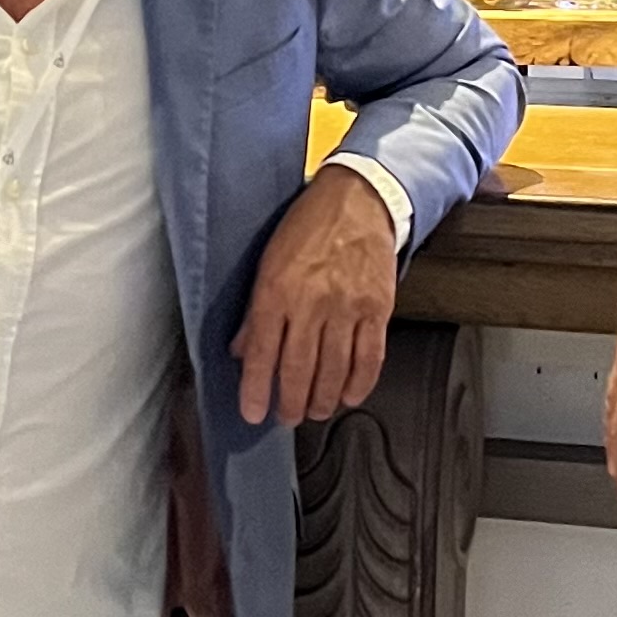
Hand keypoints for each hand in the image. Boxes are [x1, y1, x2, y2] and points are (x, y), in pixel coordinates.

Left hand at [231, 166, 397, 426]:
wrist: (358, 199)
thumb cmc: (308, 226)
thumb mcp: (268, 261)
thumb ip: (254, 309)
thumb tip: (240, 350)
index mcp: (276, 289)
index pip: (260, 352)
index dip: (255, 389)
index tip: (253, 412)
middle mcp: (311, 302)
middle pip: (298, 368)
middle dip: (290, 402)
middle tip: (286, 418)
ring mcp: (347, 307)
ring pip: (333, 370)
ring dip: (322, 399)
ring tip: (313, 410)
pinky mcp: (376, 308)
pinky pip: (369, 357)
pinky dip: (359, 384)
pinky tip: (349, 396)